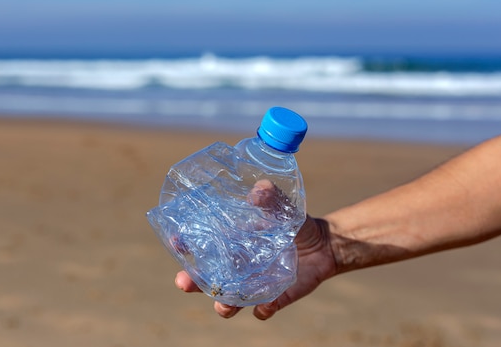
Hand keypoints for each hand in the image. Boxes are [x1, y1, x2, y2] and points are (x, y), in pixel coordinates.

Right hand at [175, 180, 337, 319]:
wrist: (324, 244)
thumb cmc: (295, 223)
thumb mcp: (283, 207)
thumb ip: (271, 197)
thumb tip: (257, 191)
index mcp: (233, 243)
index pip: (202, 247)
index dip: (186, 246)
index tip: (176, 242)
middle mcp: (238, 267)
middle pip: (207, 280)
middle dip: (192, 283)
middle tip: (183, 283)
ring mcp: (255, 284)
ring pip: (230, 301)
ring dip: (223, 305)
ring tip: (223, 305)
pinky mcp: (276, 296)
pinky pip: (264, 309)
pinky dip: (263, 310)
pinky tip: (264, 307)